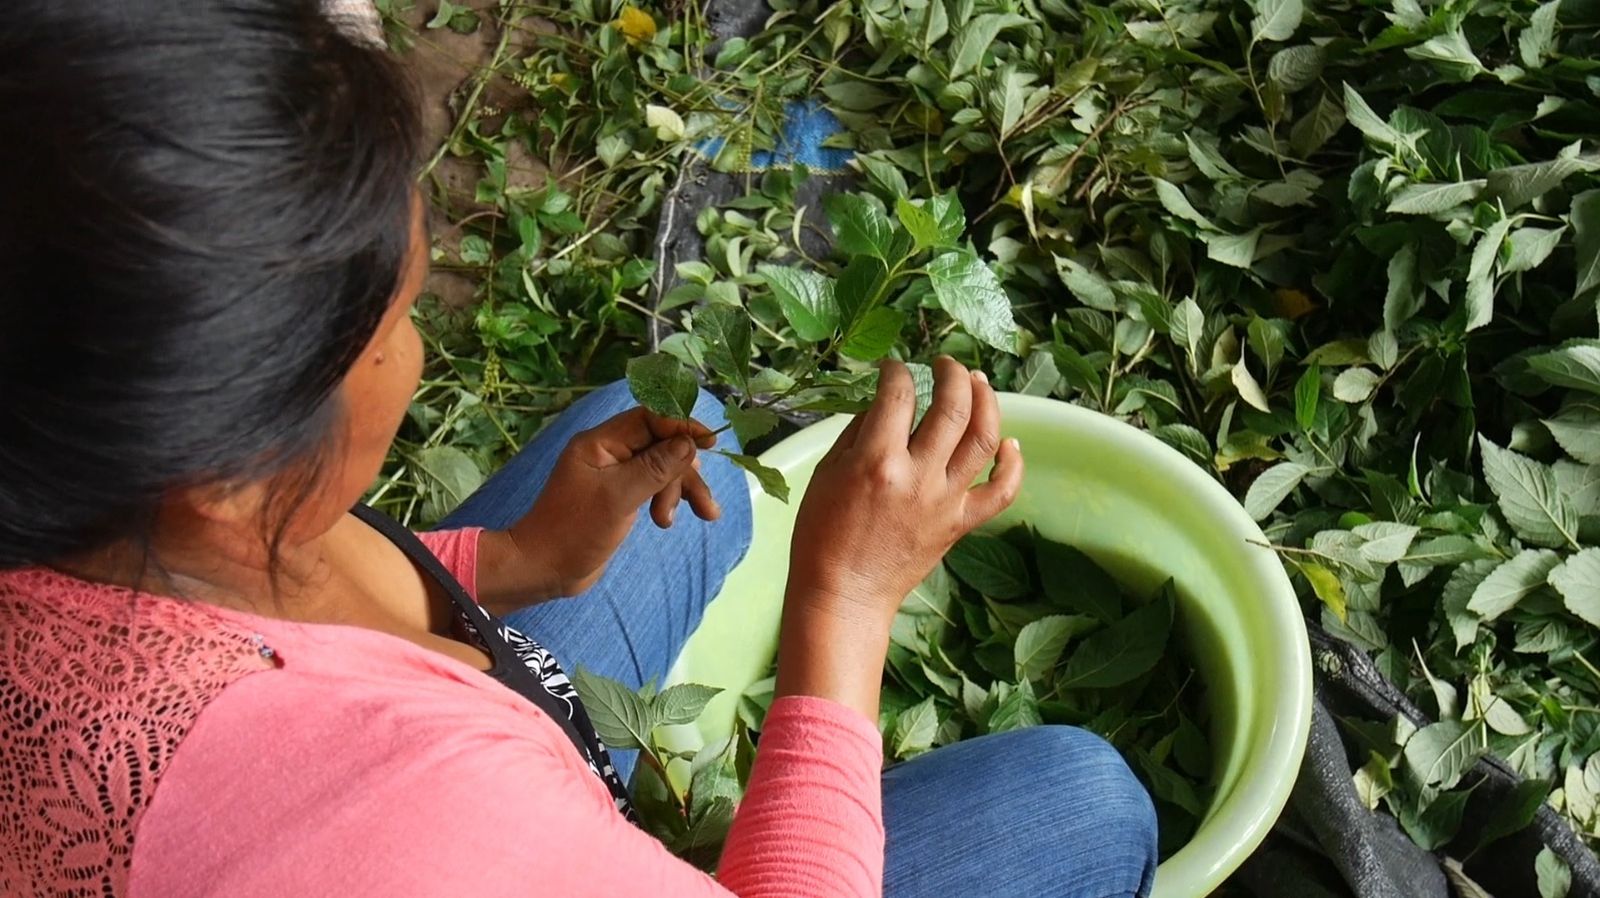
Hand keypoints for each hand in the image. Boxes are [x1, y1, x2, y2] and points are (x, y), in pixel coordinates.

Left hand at [481, 408, 718, 607]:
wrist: (544, 570)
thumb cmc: (574, 531)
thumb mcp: (619, 498)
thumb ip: (655, 467)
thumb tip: (689, 442)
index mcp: (600, 442)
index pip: (649, 418)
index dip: (682, 426)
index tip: (710, 442)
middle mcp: (608, 453)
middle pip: (661, 445)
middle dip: (685, 471)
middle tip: (702, 503)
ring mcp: (615, 476)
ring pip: (662, 469)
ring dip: (681, 491)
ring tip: (701, 517)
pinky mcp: (620, 497)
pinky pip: (654, 488)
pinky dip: (668, 501)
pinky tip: (670, 521)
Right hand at [787, 357, 1022, 626]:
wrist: (844, 593)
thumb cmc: (823, 534)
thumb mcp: (827, 473)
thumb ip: (859, 432)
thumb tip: (886, 403)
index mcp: (876, 462)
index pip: (898, 396)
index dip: (897, 371)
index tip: (893, 368)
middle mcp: (918, 477)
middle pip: (953, 408)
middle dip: (952, 374)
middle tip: (945, 364)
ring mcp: (945, 501)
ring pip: (984, 440)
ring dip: (987, 402)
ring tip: (977, 383)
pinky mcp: (960, 525)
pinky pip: (1001, 492)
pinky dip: (1012, 465)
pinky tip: (1008, 444)